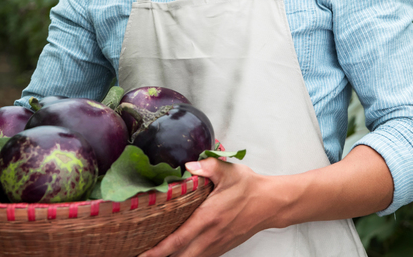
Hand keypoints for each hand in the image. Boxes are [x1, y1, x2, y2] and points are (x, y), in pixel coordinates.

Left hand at [138, 158, 278, 256]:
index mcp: (209, 217)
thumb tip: (188, 166)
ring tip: (157, 253)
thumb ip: (208, 167)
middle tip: (142, 254)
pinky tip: (179, 252)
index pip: (179, 239)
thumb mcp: (229, 171)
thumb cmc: (249, 187)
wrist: (270, 203)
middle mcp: (211, 235)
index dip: (159, 250)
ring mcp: (217, 244)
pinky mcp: (223, 247)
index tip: (144, 253)